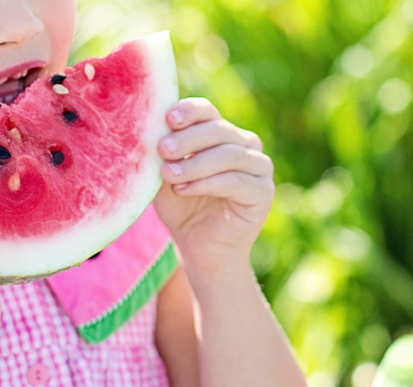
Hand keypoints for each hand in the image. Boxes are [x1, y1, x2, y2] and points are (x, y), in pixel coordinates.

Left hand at [154, 98, 273, 274]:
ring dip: (195, 164)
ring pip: (228, 154)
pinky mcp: (264, 192)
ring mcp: (259, 167)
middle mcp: (244, 145)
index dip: (189, 112)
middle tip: (162, 149)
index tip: (168, 118)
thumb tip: (149, 129)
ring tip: (169, 175)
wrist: (200, 249)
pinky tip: (183, 189)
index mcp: (221, 134)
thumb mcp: (165, 177)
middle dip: (188, 139)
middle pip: (218, 129)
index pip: (207, 112)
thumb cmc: (181, 208)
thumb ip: (162, 154)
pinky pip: (236, 181)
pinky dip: (207, 183)